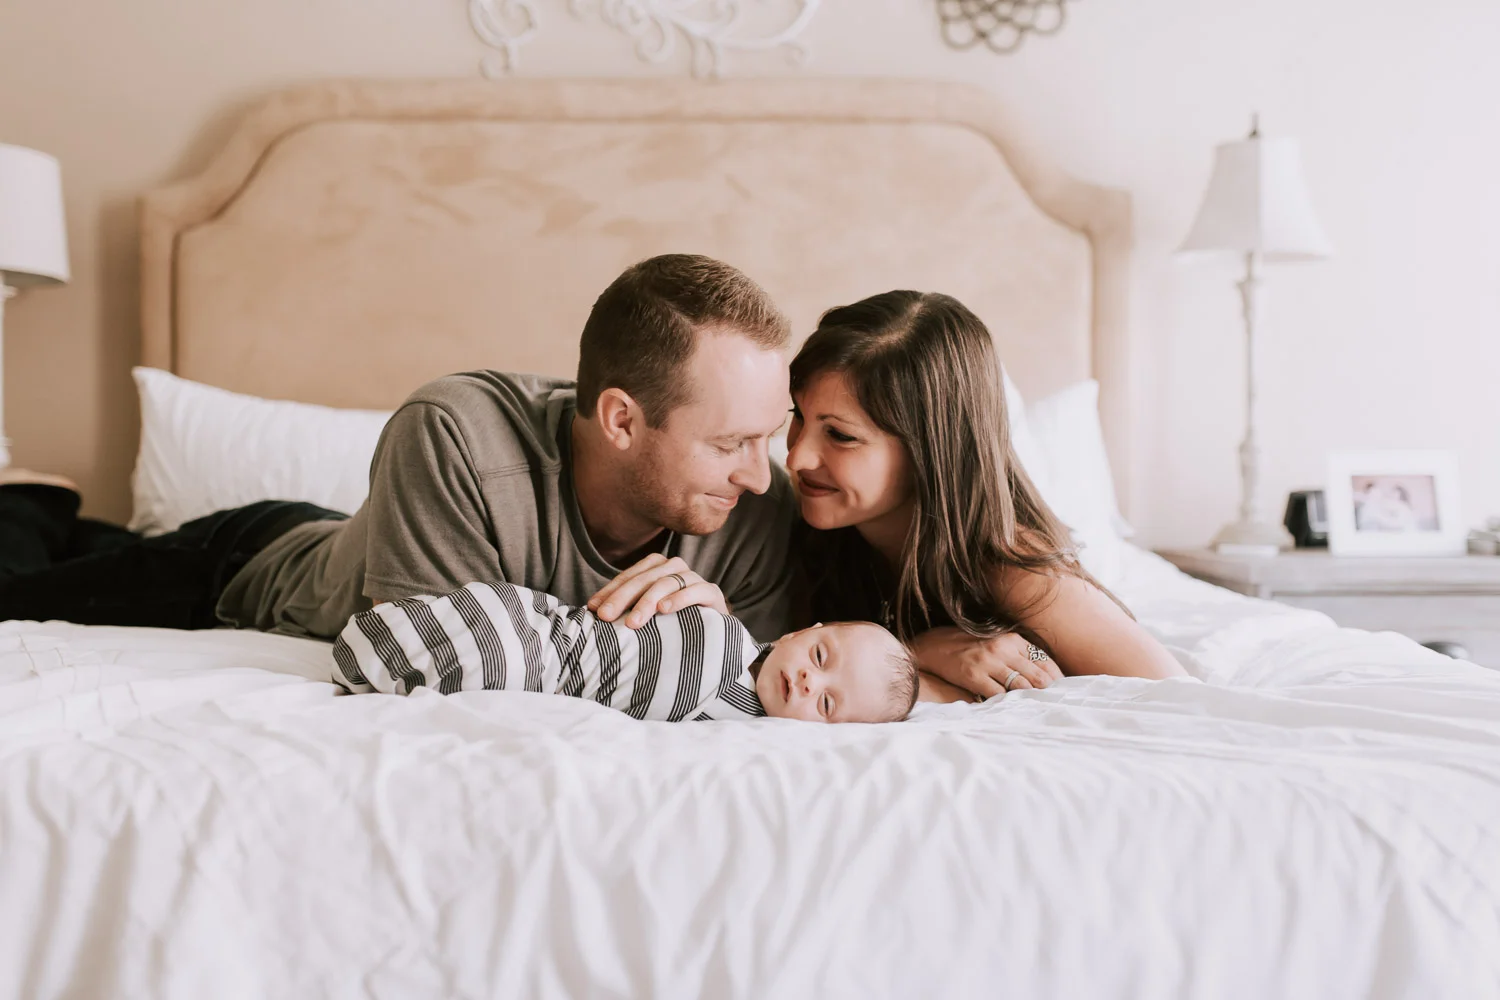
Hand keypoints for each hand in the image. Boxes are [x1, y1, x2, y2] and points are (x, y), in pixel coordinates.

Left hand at [586, 553, 729, 628]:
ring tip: (633, 622)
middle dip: (623, 598)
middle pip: (645, 578)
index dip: (610, 591)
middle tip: (607, 617)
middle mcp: (675, 567)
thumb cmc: (672, 623)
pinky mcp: (712, 593)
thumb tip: (592, 611)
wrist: (713, 632)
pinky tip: (665, 610)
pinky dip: (680, 598)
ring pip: (667, 582)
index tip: (594, 609)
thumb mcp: (646, 614)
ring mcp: (694, 578)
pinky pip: (697, 590)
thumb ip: (625, 607)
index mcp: (656, 567)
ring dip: (648, 601)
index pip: (629, 576)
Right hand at [908, 627, 1062, 700]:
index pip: (1045, 661)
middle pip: (1038, 677)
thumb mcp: (997, 642)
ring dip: (1029, 700)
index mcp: (1012, 639)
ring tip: (1037, 711)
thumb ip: (1019, 655)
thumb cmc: (969, 646)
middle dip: (1048, 694)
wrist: (933, 646)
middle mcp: (1003, 648)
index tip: (1064, 692)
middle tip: (1056, 707)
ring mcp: (988, 662)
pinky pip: (998, 695)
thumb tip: (1046, 678)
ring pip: (1021, 687)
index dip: (1057, 679)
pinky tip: (1010, 709)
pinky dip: (1006, 704)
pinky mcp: (974, 675)